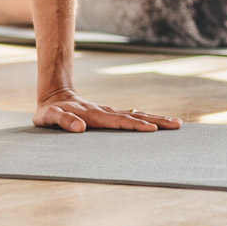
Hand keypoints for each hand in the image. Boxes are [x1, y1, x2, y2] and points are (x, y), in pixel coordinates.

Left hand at [33, 89, 181, 132]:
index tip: (152, 128)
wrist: (54, 97)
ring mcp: (109, 112)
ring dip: (156, 118)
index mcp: (93, 115)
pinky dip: (147, 119)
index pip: (118, 121)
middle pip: (134, 116)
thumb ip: (63, 120)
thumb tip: (79, 127)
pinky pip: (132, 117)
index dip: (134, 125)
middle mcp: (105, 112)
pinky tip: (159, 123)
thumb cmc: (50, 112)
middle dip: (156, 121)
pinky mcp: (110, 114)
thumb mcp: (50, 117)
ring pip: (136, 114)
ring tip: (176, 123)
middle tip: (176, 125)